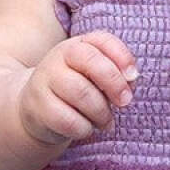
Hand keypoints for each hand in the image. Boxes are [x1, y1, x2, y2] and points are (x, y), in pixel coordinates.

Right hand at [18, 31, 138, 144]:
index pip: (102, 40)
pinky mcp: (38, 107)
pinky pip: (69, 120)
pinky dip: (84, 129)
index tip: (133, 76)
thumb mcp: (95, 77)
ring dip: (102, 113)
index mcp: (77, 45)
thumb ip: (117, 75)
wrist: (36, 109)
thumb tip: (131, 81)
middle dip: (115, 85)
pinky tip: (85, 129)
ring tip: (105, 122)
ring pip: (82, 94)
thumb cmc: (76, 91)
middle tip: (124, 102)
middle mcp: (58, 57)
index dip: (122, 57)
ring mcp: (45, 80)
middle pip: (92, 63)